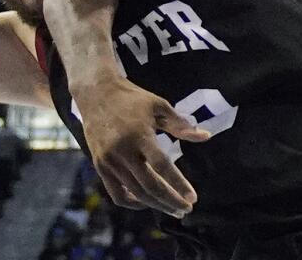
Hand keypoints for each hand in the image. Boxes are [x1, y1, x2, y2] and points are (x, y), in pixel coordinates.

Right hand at [74, 75, 208, 216]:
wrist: (96, 93)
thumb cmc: (131, 98)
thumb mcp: (158, 105)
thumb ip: (181, 125)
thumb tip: (205, 136)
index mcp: (139, 134)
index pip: (162, 166)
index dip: (179, 184)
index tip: (193, 198)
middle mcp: (123, 151)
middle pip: (150, 186)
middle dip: (171, 201)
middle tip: (186, 209)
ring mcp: (109, 161)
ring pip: (135, 193)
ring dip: (156, 205)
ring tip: (172, 209)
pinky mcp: (100, 166)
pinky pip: (117, 194)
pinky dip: (133, 203)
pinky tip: (147, 203)